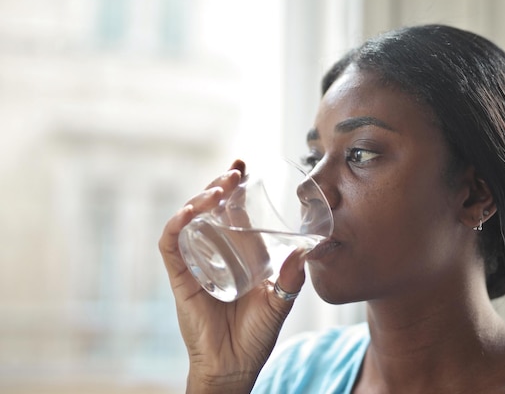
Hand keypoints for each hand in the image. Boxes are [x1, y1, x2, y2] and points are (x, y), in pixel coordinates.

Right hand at [158, 160, 305, 393]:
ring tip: (219, 188)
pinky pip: (171, 244)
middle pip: (211, 208)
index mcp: (239, 252)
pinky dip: (177, 225)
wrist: (233, 364)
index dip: (235, 187)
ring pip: (190, 219)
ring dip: (201, 199)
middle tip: (234, 172)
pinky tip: (191, 212)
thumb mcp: (280, 300)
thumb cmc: (256, 334)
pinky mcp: (180, 276)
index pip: (232, 211)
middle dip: (220, 185)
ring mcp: (195, 262)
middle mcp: (215, 251)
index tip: (242, 165)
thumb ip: (292, 278)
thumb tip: (307, 251)